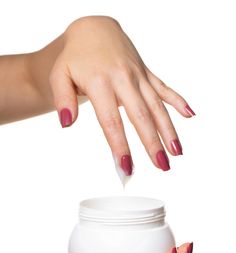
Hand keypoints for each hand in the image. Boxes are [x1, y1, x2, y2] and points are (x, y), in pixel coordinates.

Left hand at [49, 16, 194, 175]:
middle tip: (162, 167)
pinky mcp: (146, 72)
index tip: (126, 167)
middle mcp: (123, 79)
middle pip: (141, 116)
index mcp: (100, 82)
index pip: (111, 121)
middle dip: (152, 143)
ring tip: (177, 152)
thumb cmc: (74, 57)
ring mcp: (138, 75)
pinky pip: (164, 87)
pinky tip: (190, 115)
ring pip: (156, 105)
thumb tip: (66, 124)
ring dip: (169, 129)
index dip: (120, 146)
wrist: (93, 30)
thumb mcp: (59, 74)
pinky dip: (178, 100)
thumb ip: (62, 99)